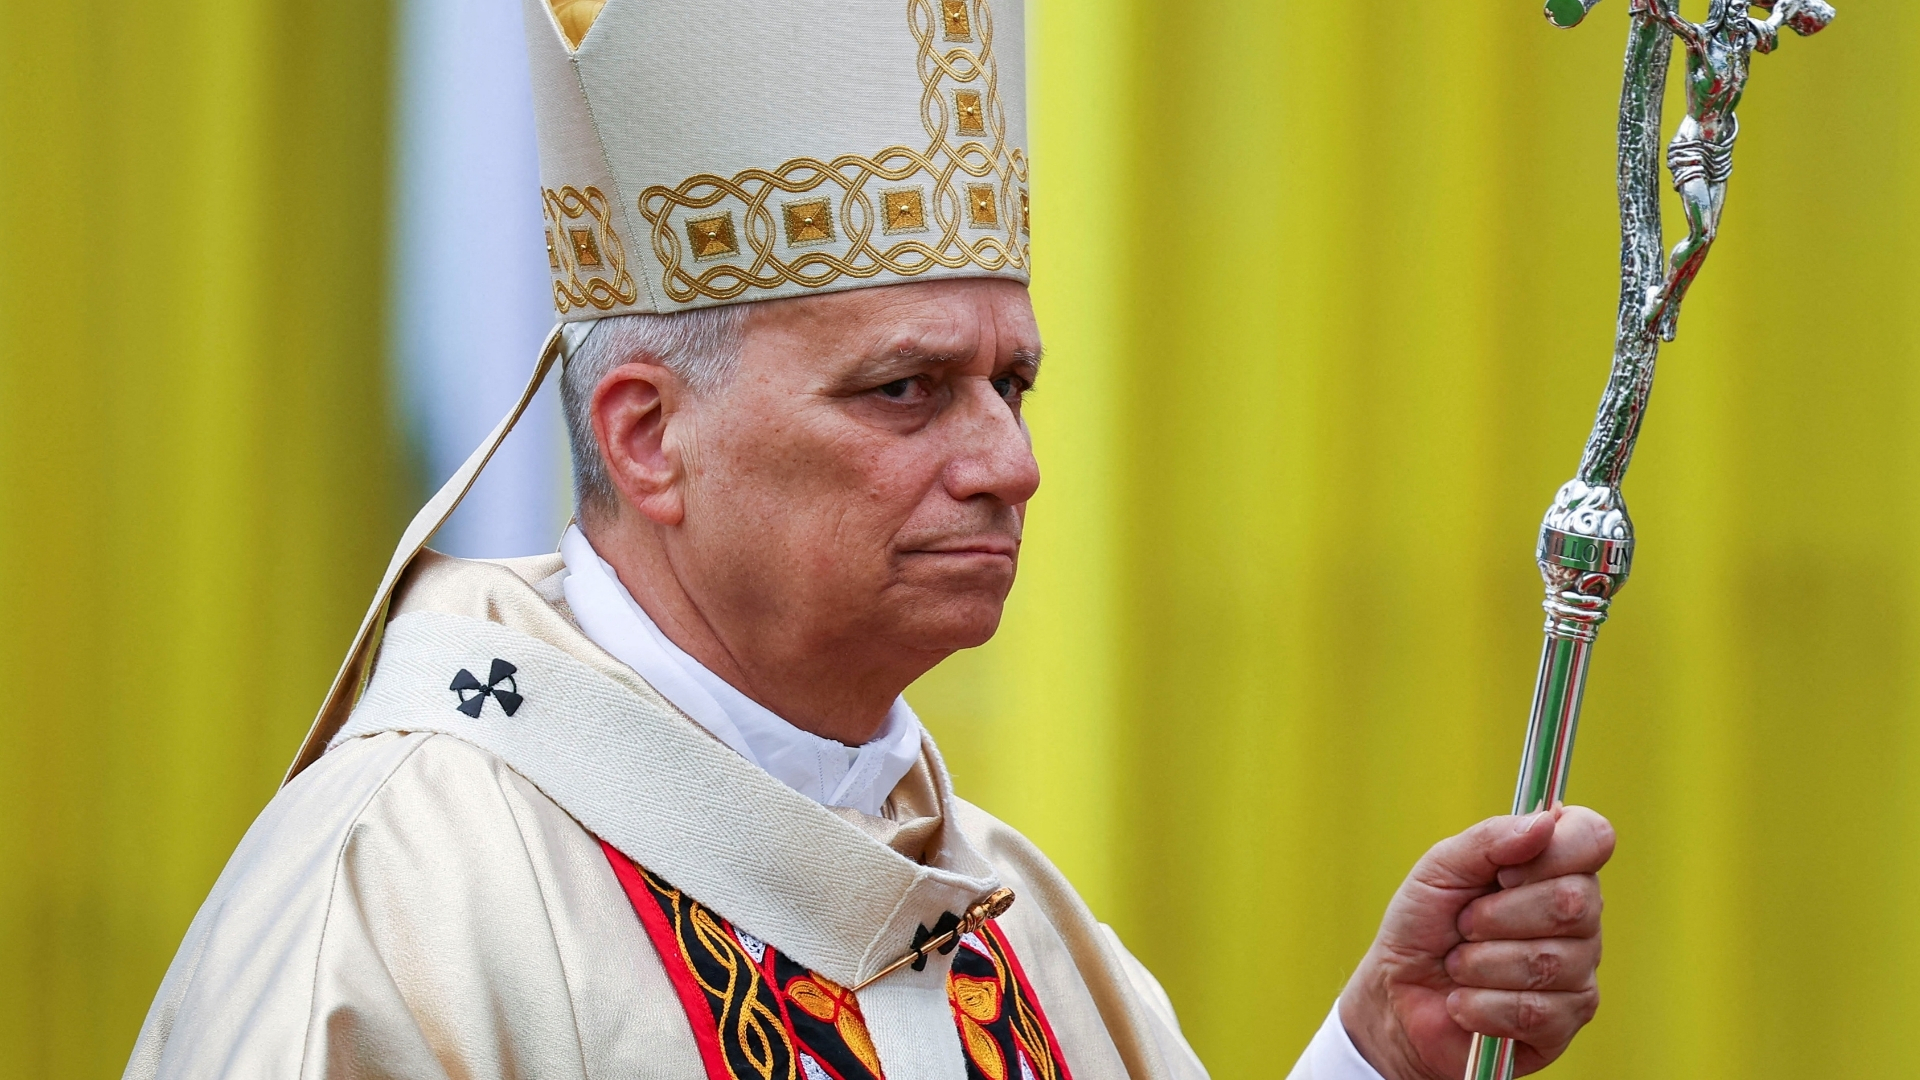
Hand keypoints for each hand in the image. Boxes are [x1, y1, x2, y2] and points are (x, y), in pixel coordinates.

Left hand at [1337, 807, 1614, 1079]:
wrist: (1397, 996)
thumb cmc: (1424, 925)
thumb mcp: (1440, 869)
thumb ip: (1489, 839)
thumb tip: (1547, 821)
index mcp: (1555, 867)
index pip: (1592, 837)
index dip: (1552, 852)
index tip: (1502, 872)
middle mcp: (1580, 917)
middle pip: (1574, 903)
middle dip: (1496, 916)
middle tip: (1464, 924)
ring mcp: (1578, 973)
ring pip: (1548, 962)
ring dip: (1480, 963)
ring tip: (1459, 966)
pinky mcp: (1563, 1025)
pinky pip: (1533, 1011)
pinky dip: (1481, 1005)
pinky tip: (1464, 1002)